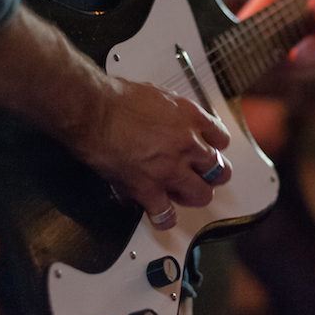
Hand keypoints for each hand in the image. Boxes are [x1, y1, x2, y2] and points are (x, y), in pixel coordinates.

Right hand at [72, 78, 232, 229]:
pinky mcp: (148, 189)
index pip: (221, 139)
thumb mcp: (158, 96)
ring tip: (184, 195)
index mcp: (190, 118)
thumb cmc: (115, 99)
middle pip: (219, 170)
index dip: (215, 148)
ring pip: (201, 195)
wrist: (93, 111)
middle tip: (203, 176)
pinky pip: (166, 214)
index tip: (209, 151)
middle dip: (212, 174)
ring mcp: (170, 169)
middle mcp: (187, 145)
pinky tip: (161, 215)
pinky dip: (164, 218)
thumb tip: (173, 122)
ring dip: (193, 196)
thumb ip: (174, 114)